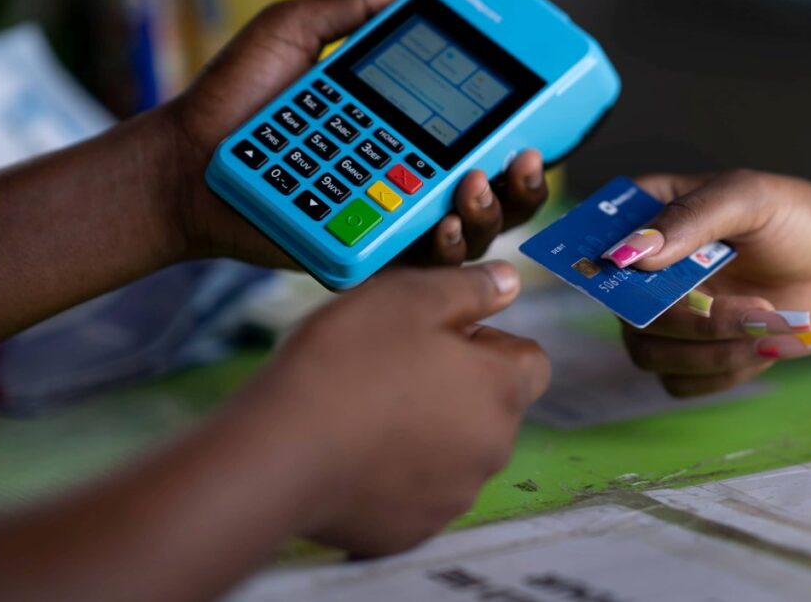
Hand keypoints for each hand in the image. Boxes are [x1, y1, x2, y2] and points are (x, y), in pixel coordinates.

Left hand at [160, 0, 547, 268]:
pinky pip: (422, 266)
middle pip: (495, 191)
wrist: (185, 161)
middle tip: (518, 155)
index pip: (480, 133)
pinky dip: (445, 250)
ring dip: (489, 212)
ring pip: (472, 234)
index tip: (541, 109)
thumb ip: (355, 5)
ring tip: (474, 181)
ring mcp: (393, 221)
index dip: (521, 128)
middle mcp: (412, 179)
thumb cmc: (236, 100)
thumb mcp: (297, 35)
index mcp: (407, 130)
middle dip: (523, 182)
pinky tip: (445, 222)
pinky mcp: (369, 258)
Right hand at [243, 262, 549, 554]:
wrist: (280, 452)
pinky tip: (355, 453)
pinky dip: (398, 473)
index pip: (530, 361)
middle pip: (492, 407)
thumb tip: (511, 281)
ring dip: (429, 429)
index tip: (438, 336)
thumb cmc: (346, 363)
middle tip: (394, 367)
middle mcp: (492, 449)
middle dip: (457, 385)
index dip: (488, 341)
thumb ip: (471, 287)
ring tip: (368, 410)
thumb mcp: (410, 297)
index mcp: (500, 390)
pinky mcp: (412, 529)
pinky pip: (418, 491)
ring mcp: (453, 496)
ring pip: (456, 450)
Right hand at [608, 170, 810, 396]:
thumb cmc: (795, 220)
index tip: (647, 275)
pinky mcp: (688, 356)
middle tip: (758, 309)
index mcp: (648, 215)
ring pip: (649, 354)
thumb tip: (633, 253)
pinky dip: (727, 372)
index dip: (610, 264)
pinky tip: (767, 345)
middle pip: (627, 312)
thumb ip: (691, 218)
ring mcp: (663, 316)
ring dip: (715, 352)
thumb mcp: (749, 199)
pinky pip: (680, 382)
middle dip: (697, 320)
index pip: (600, 239)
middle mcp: (643, 271)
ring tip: (773, 327)